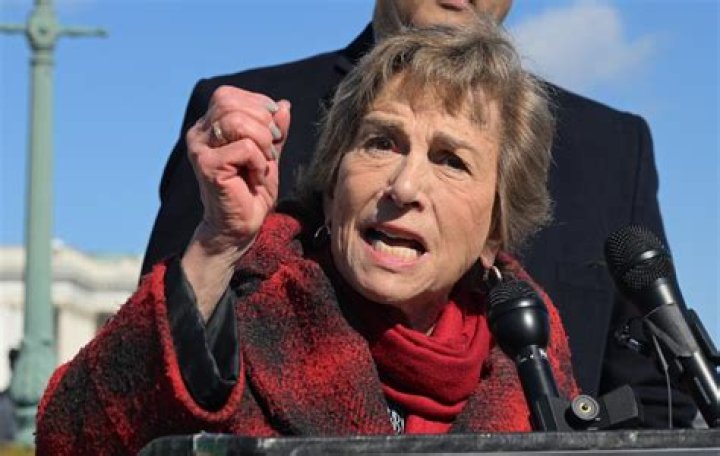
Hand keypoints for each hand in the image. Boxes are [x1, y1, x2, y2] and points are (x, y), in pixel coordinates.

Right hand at [186, 85, 290, 252]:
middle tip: (272, 148)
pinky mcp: (207, 165)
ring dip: (262, 142)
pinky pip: (244, 148)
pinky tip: (256, 177)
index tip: (274, 131)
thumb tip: (283, 105)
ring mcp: (199, 148)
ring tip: (264, 163)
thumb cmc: (251, 192)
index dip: (257, 105)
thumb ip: (274, 130)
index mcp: (209, 126)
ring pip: (237, 121)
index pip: (228, 94)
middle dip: (261, 121)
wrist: (240, 227)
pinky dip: (259, 161)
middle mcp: (199, 133)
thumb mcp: (268, 154)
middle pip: (229, 101)